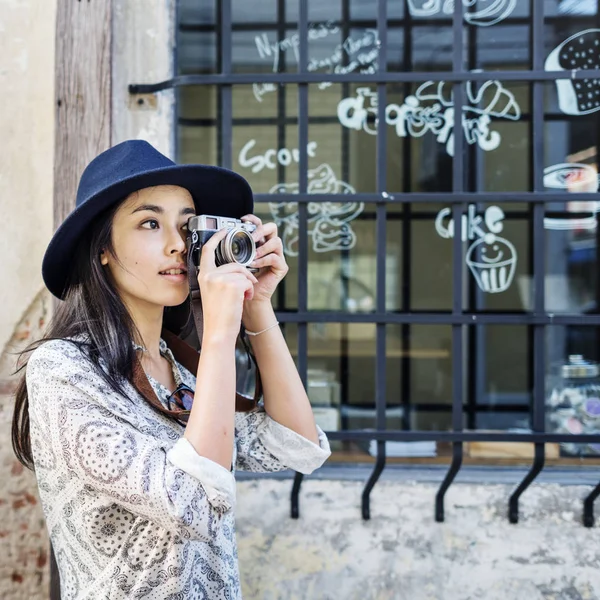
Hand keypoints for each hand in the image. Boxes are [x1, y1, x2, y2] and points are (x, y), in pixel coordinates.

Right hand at [197, 227, 258, 343]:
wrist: (218, 331)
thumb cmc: (218, 315)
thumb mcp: (213, 292)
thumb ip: (219, 277)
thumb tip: (235, 268)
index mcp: (203, 275)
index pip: (208, 250)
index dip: (216, 238)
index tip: (224, 231)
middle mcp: (210, 275)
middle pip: (234, 265)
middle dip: (245, 276)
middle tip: (245, 290)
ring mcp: (220, 279)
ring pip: (243, 273)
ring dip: (247, 285)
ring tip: (243, 298)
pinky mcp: (232, 285)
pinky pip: (248, 281)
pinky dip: (249, 291)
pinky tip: (244, 300)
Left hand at [241, 214, 288, 305]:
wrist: (248, 298)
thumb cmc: (240, 280)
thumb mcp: (234, 260)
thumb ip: (233, 248)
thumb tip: (221, 236)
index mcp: (259, 242)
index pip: (259, 224)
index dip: (253, 219)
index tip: (242, 219)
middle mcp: (269, 247)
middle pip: (272, 228)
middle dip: (261, 230)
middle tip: (251, 237)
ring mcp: (277, 256)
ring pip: (276, 241)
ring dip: (263, 247)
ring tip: (253, 255)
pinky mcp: (281, 267)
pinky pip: (275, 258)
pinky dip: (264, 260)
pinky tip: (255, 264)